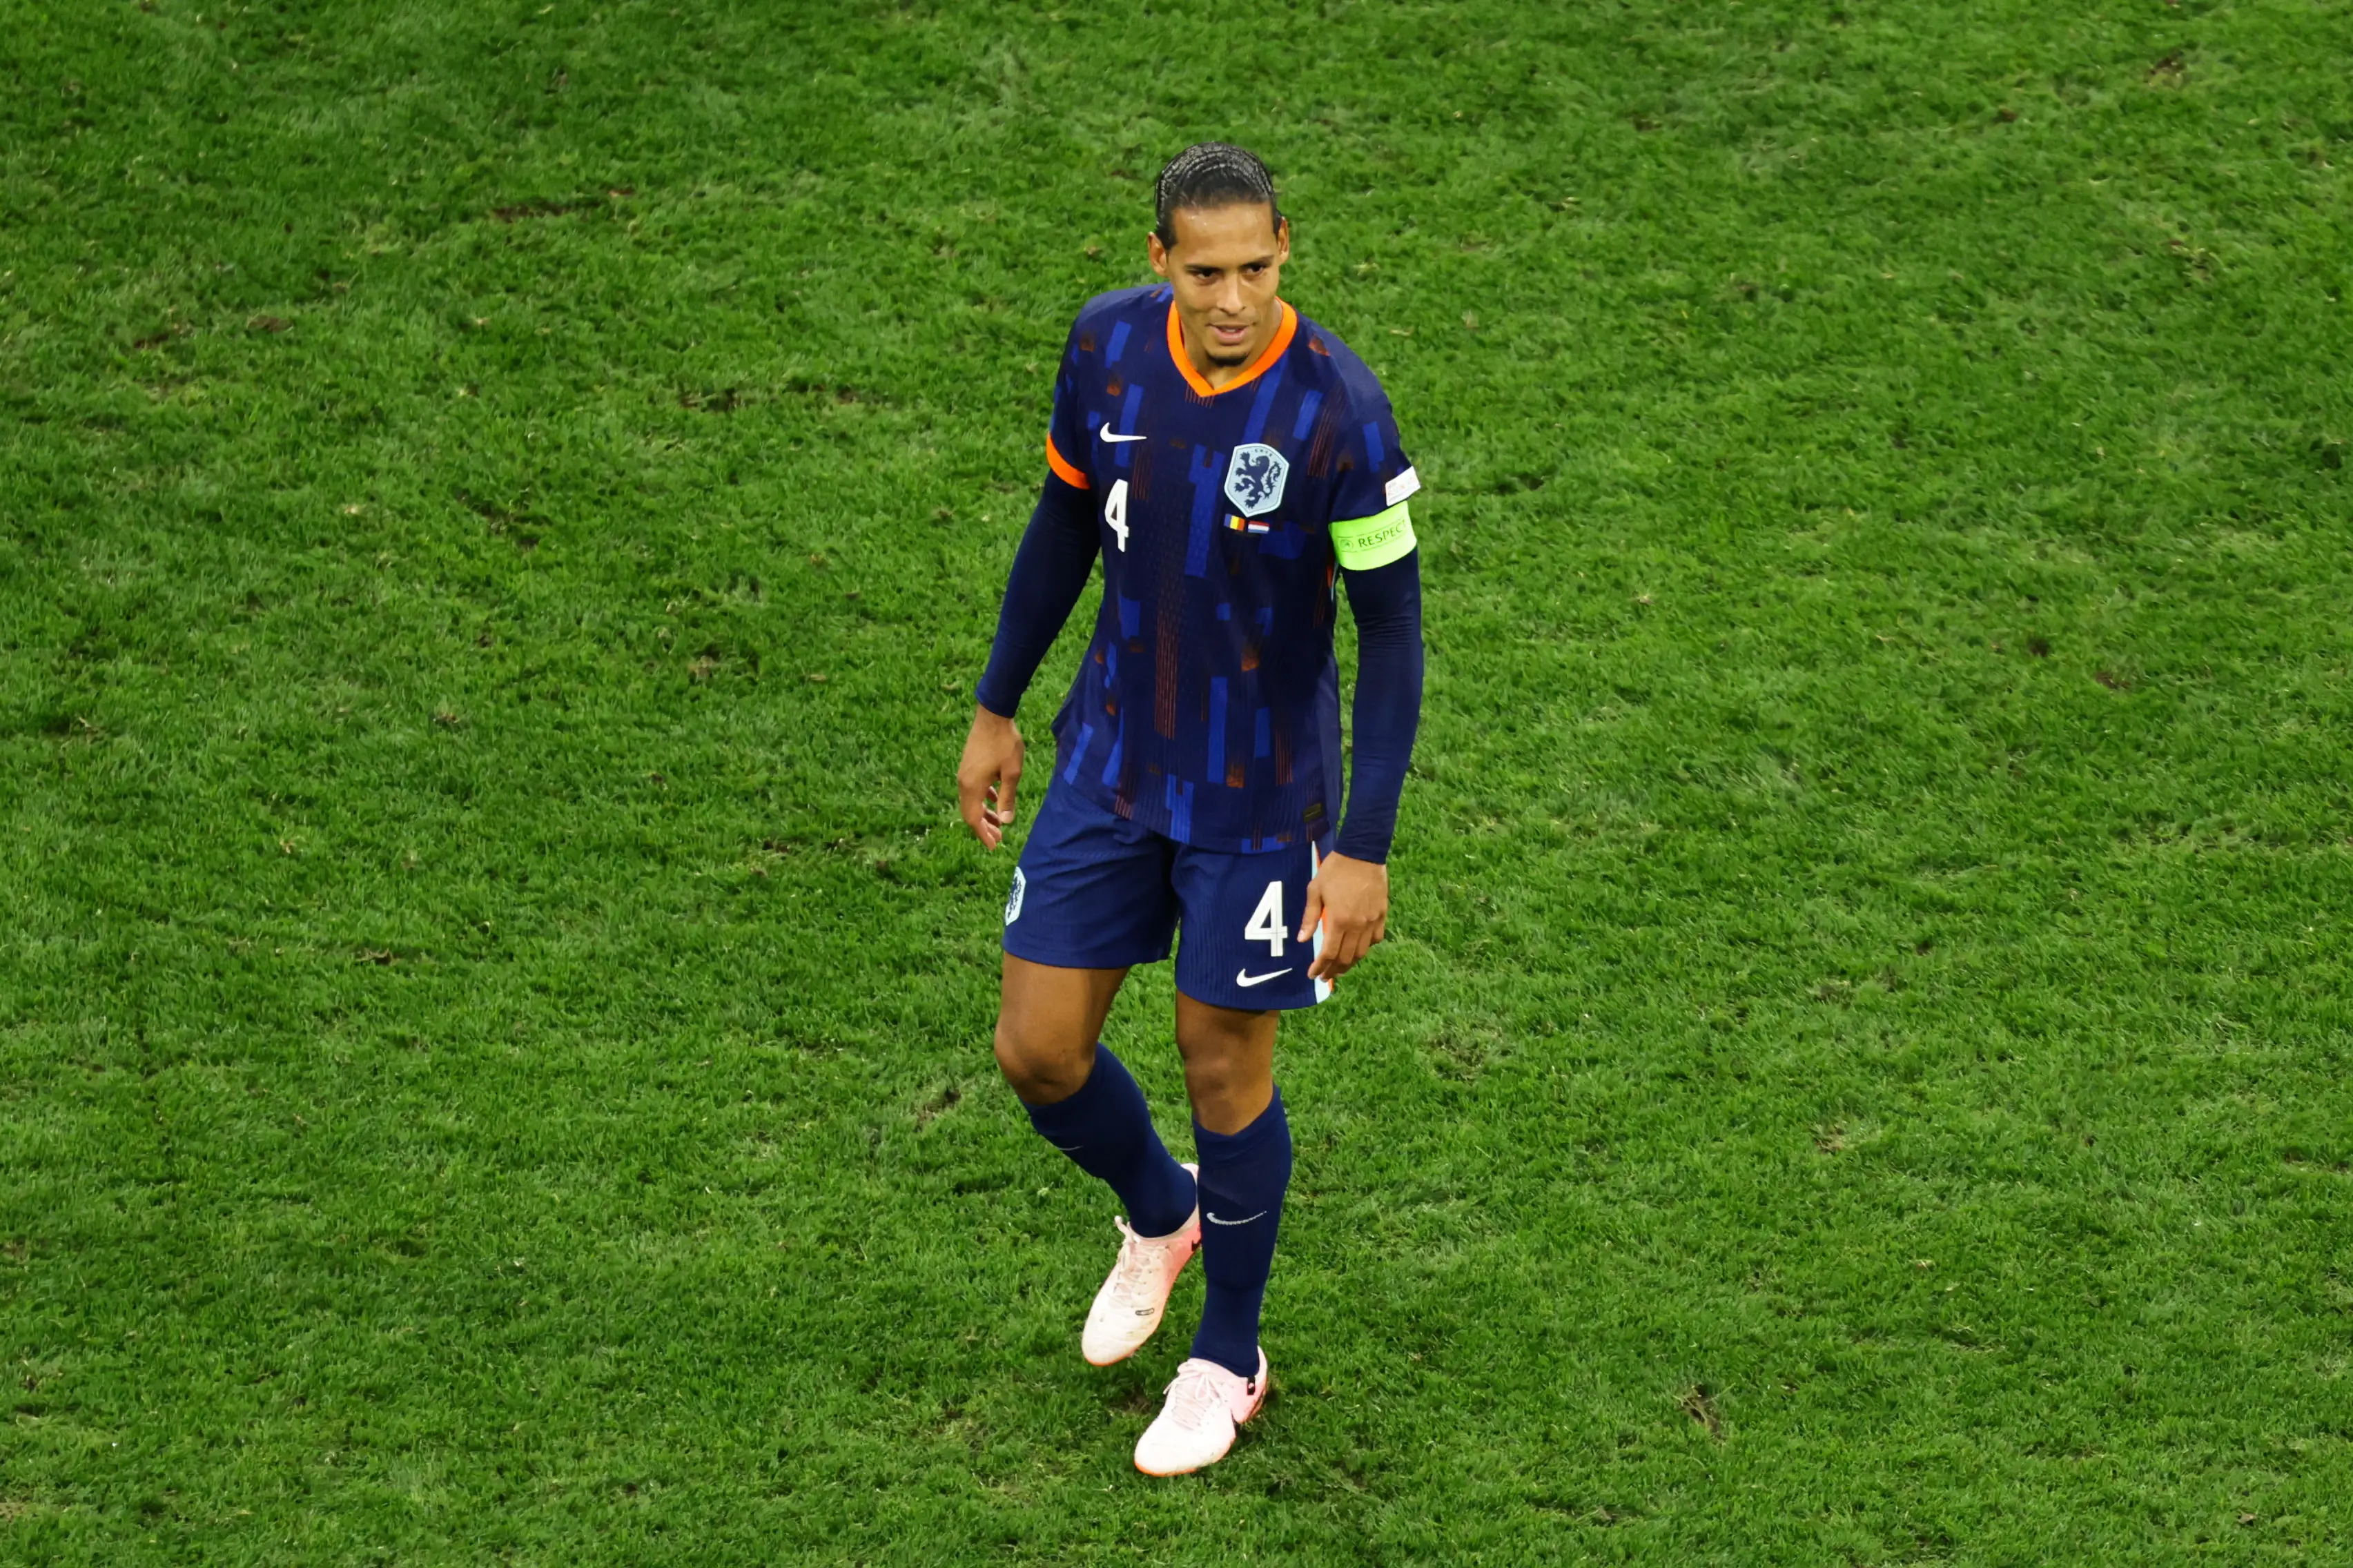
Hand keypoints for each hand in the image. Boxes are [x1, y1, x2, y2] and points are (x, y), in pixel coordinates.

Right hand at [956, 705, 1024, 849]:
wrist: (993, 715)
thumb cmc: (1005, 743)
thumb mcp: (1012, 773)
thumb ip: (1008, 797)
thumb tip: (1006, 822)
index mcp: (972, 786)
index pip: (974, 818)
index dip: (983, 834)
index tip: (994, 846)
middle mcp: (963, 782)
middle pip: (970, 812)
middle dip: (984, 827)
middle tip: (999, 839)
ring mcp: (964, 774)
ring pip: (971, 801)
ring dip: (984, 813)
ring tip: (999, 823)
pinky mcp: (968, 766)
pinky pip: (973, 790)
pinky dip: (983, 799)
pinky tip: (995, 799)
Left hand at [1297, 851, 1387, 983]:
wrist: (1362, 853)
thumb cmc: (1334, 870)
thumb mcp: (1315, 891)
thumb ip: (1310, 918)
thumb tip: (1302, 940)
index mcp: (1339, 920)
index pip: (1329, 953)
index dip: (1320, 967)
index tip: (1313, 975)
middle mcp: (1357, 925)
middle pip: (1346, 958)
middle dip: (1334, 970)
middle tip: (1325, 975)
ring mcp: (1372, 921)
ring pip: (1362, 952)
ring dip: (1350, 964)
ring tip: (1340, 968)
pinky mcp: (1382, 914)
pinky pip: (1376, 939)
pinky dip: (1366, 948)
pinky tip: (1358, 949)